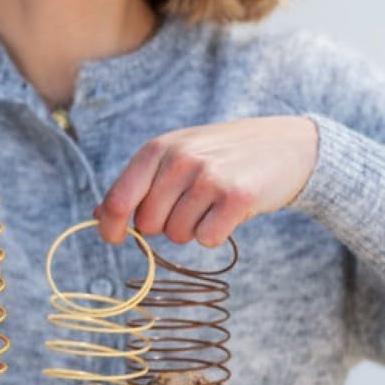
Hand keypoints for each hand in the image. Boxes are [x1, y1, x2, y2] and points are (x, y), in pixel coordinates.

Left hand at [93, 115, 318, 246]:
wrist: (287, 145)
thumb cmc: (221, 154)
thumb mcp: (175, 155)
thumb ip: (137, 183)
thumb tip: (97, 216)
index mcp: (157, 149)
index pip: (118, 199)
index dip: (110, 226)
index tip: (114, 238)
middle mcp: (180, 160)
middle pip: (148, 225)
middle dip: (164, 225)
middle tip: (190, 204)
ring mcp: (209, 177)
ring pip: (178, 235)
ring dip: (193, 229)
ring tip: (212, 203)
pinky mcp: (237, 197)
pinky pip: (208, 239)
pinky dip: (217, 233)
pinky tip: (230, 211)